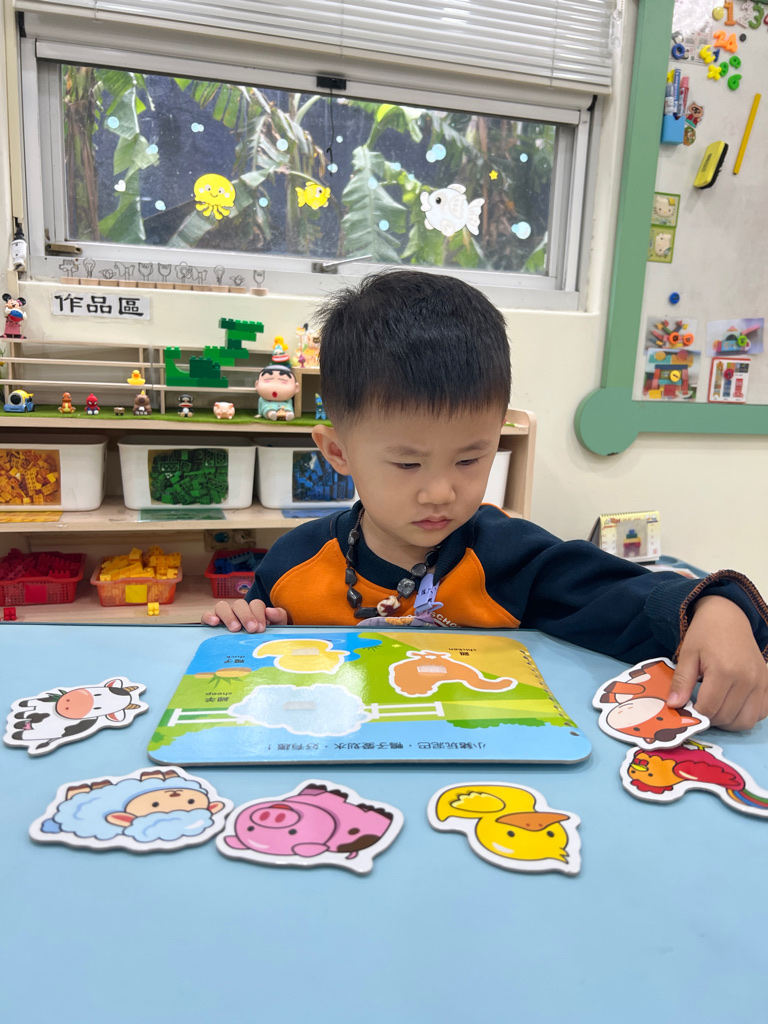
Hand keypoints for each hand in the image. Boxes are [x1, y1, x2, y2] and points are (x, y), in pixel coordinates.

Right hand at [201, 599, 288, 632]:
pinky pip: (207, 615)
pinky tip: (215, 623)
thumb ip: (278, 617)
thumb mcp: (276, 628)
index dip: (259, 613)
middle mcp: (238, 611)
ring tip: (235, 628)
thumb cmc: (262, 639)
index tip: (260, 628)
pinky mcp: (210, 623)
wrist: (252, 654)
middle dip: (246, 615)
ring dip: (229, 616)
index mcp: (254, 610)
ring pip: (222, 606)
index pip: (256, 604)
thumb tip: (270, 611)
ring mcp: (223, 616)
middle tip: (251, 629)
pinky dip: (209, 616)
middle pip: (239, 604)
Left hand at [667, 595, 767, 730]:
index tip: (688, 707)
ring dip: (728, 721)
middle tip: (700, 707)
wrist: (728, 617)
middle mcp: (746, 679)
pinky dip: (746, 715)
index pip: (710, 708)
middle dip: (710, 718)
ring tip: (716, 708)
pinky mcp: (767, 683)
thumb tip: (674, 705)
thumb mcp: (688, 654)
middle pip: (727, 717)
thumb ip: (681, 681)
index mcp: (724, 671)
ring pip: (746, 720)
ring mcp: (760, 683)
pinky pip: (761, 712)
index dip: (696, 713)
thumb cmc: (705, 633)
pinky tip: (733, 705)